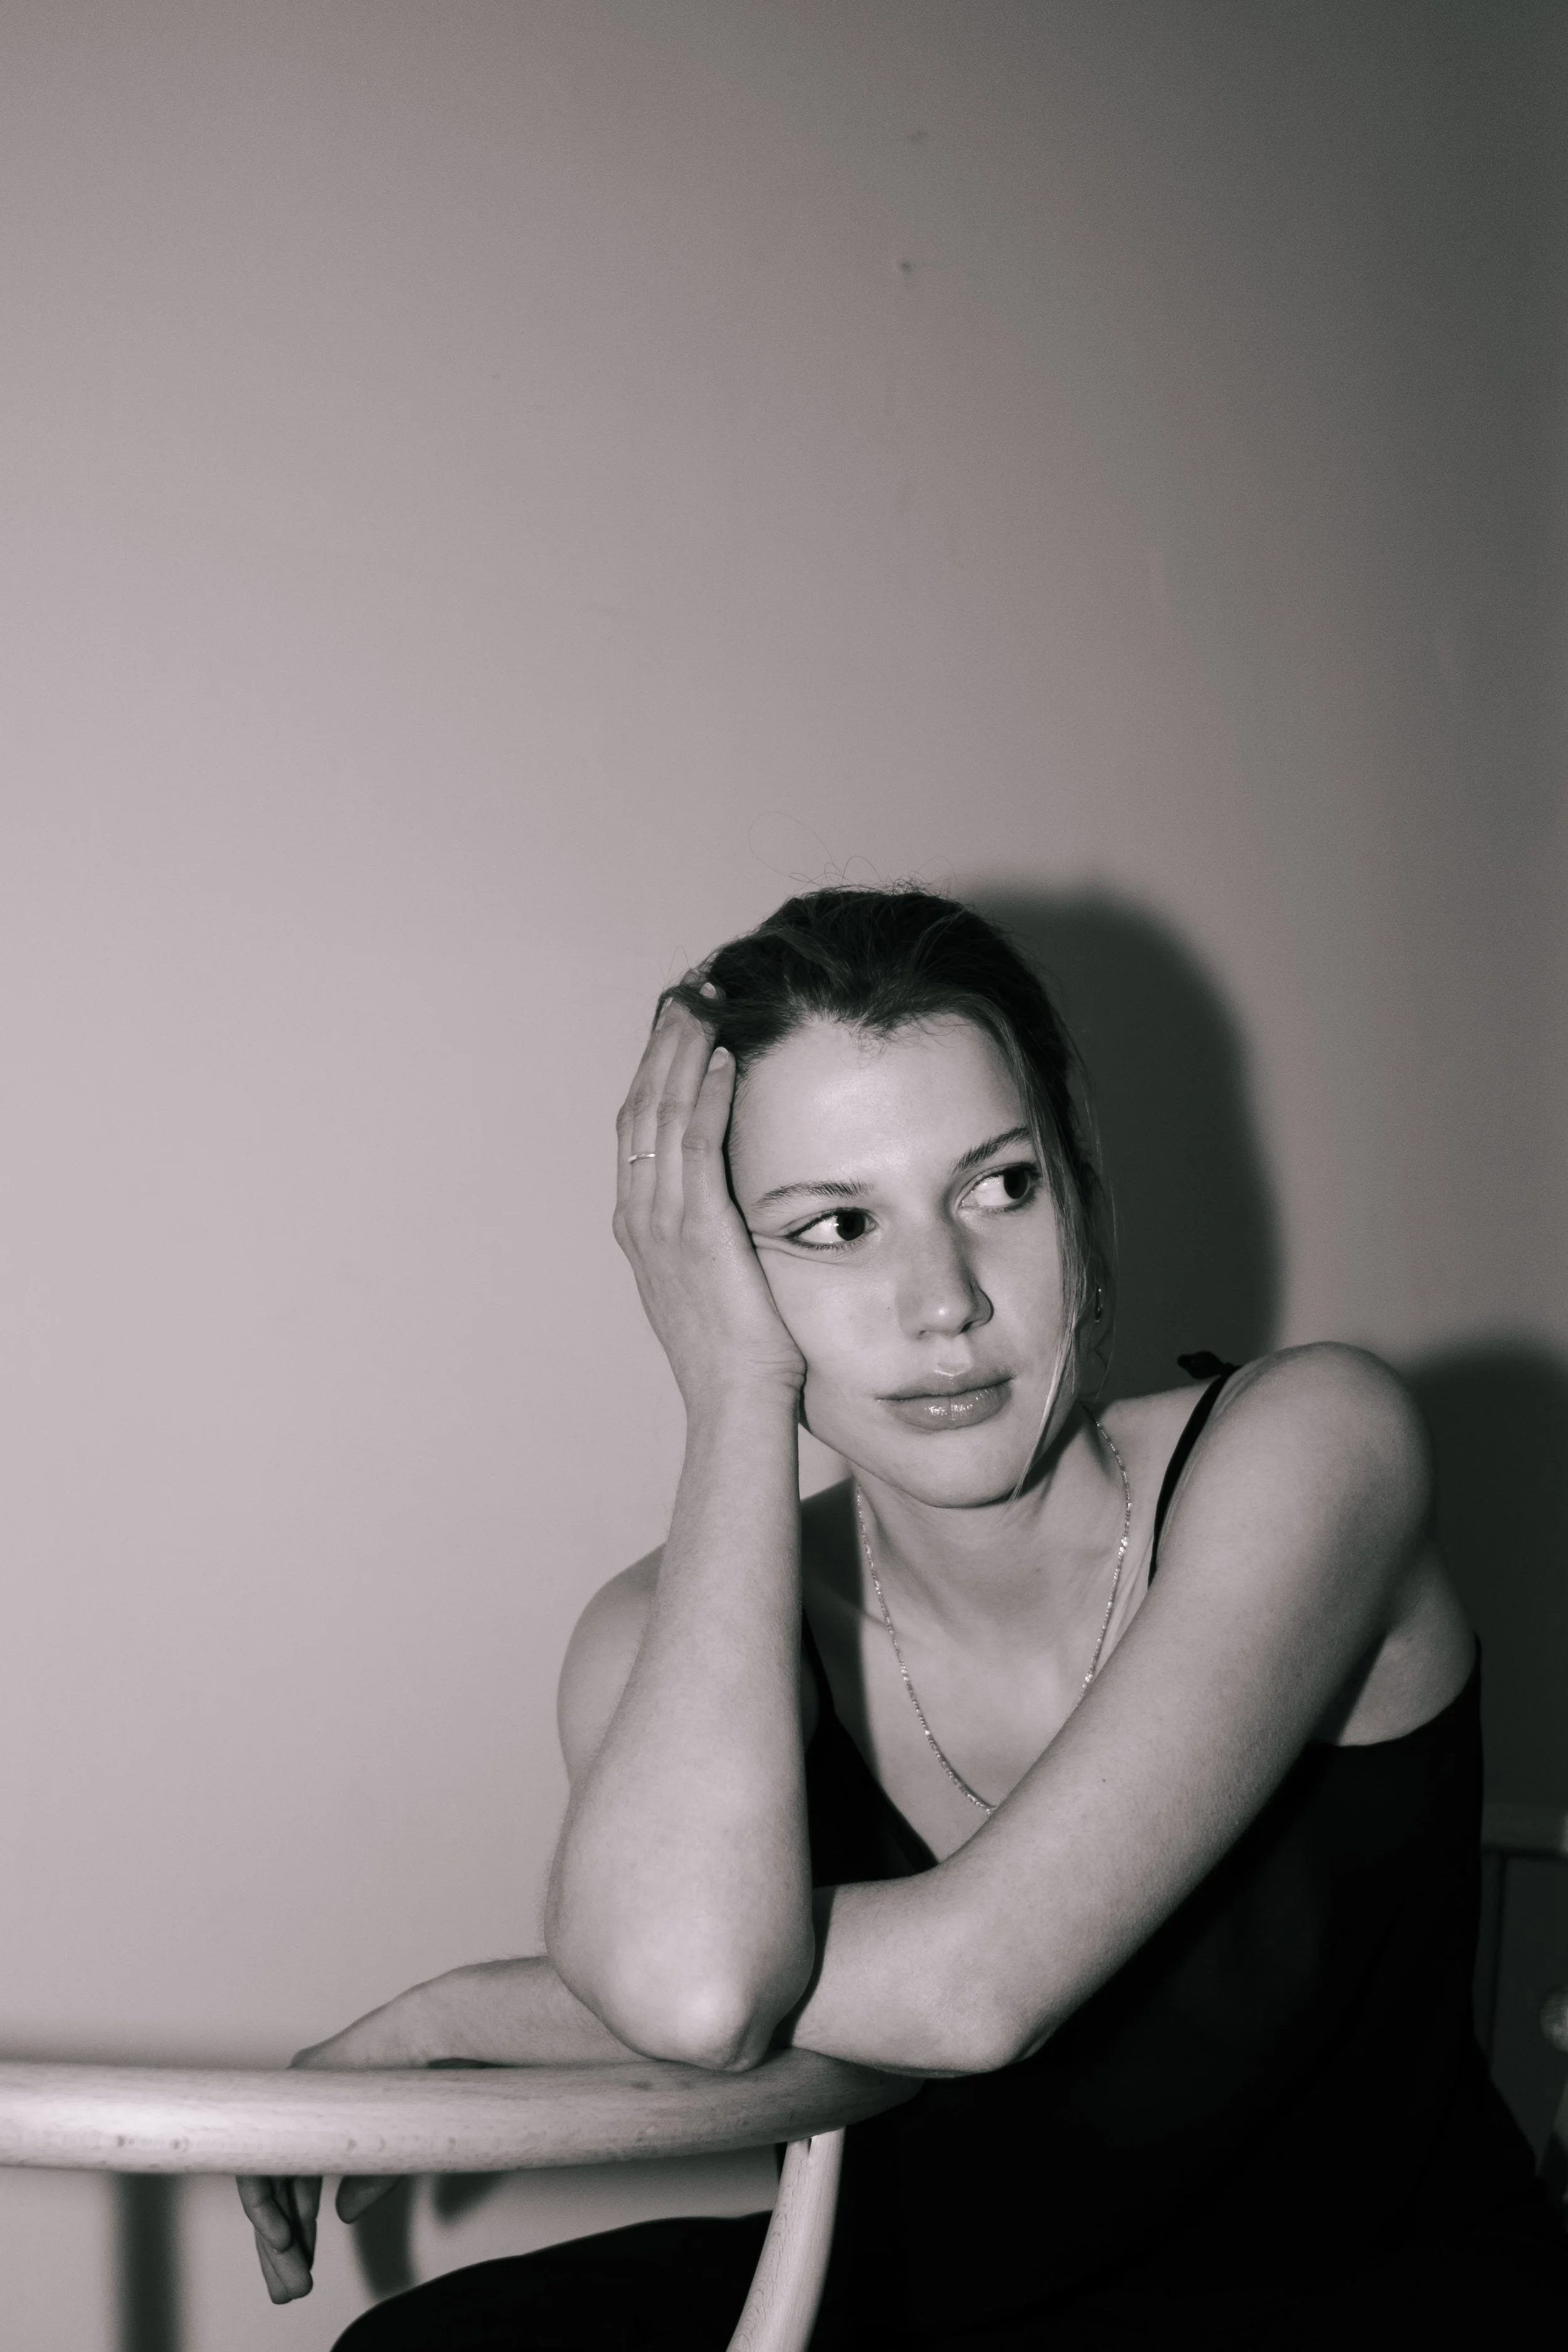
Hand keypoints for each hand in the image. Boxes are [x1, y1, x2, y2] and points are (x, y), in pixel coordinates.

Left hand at [235, 2005, 419, 2301]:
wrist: (430, 2042)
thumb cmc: (424, 2085)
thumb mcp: (392, 2154)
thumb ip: (365, 2181)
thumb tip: (341, 2215)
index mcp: (327, 2122)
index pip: (297, 2186)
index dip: (298, 2230)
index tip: (302, 2269)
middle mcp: (303, 2112)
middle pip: (278, 2190)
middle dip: (284, 2247)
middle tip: (289, 2288)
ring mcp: (292, 2102)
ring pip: (266, 2184)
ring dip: (275, 2238)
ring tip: (289, 2277)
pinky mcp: (286, 2096)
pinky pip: (258, 2163)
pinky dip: (264, 2206)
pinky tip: (281, 2239)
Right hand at [614, 995, 803, 1412]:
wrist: (736, 1401)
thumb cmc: (740, 1349)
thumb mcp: (713, 1276)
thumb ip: (711, 1229)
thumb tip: (739, 1195)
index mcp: (639, 1224)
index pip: (638, 1126)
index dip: (657, 1069)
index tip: (681, 1025)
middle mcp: (639, 1215)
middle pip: (641, 1106)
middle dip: (665, 1045)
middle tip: (691, 994)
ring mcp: (662, 1222)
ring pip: (663, 1113)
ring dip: (685, 1052)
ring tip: (708, 1004)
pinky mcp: (698, 1229)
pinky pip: (696, 1145)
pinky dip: (708, 1095)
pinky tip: (725, 1059)